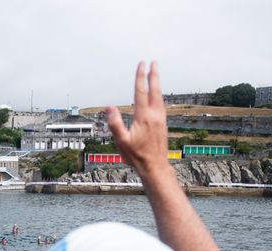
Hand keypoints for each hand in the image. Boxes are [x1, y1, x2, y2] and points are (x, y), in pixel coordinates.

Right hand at [106, 61, 170, 177]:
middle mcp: (155, 115)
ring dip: (158, 84)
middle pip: (155, 90)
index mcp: (144, 116)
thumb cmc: (137, 156)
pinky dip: (159, 95)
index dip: (140, 77)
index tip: (141, 64)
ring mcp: (161, 119)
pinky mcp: (163, 124)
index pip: (141, 91)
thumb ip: (115, 123)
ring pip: (160, 96)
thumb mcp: (121, 141)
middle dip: (154, 75)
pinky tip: (158, 96)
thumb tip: (109, 107)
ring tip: (156, 75)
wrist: (155, 166)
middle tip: (154, 62)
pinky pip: (161, 104)